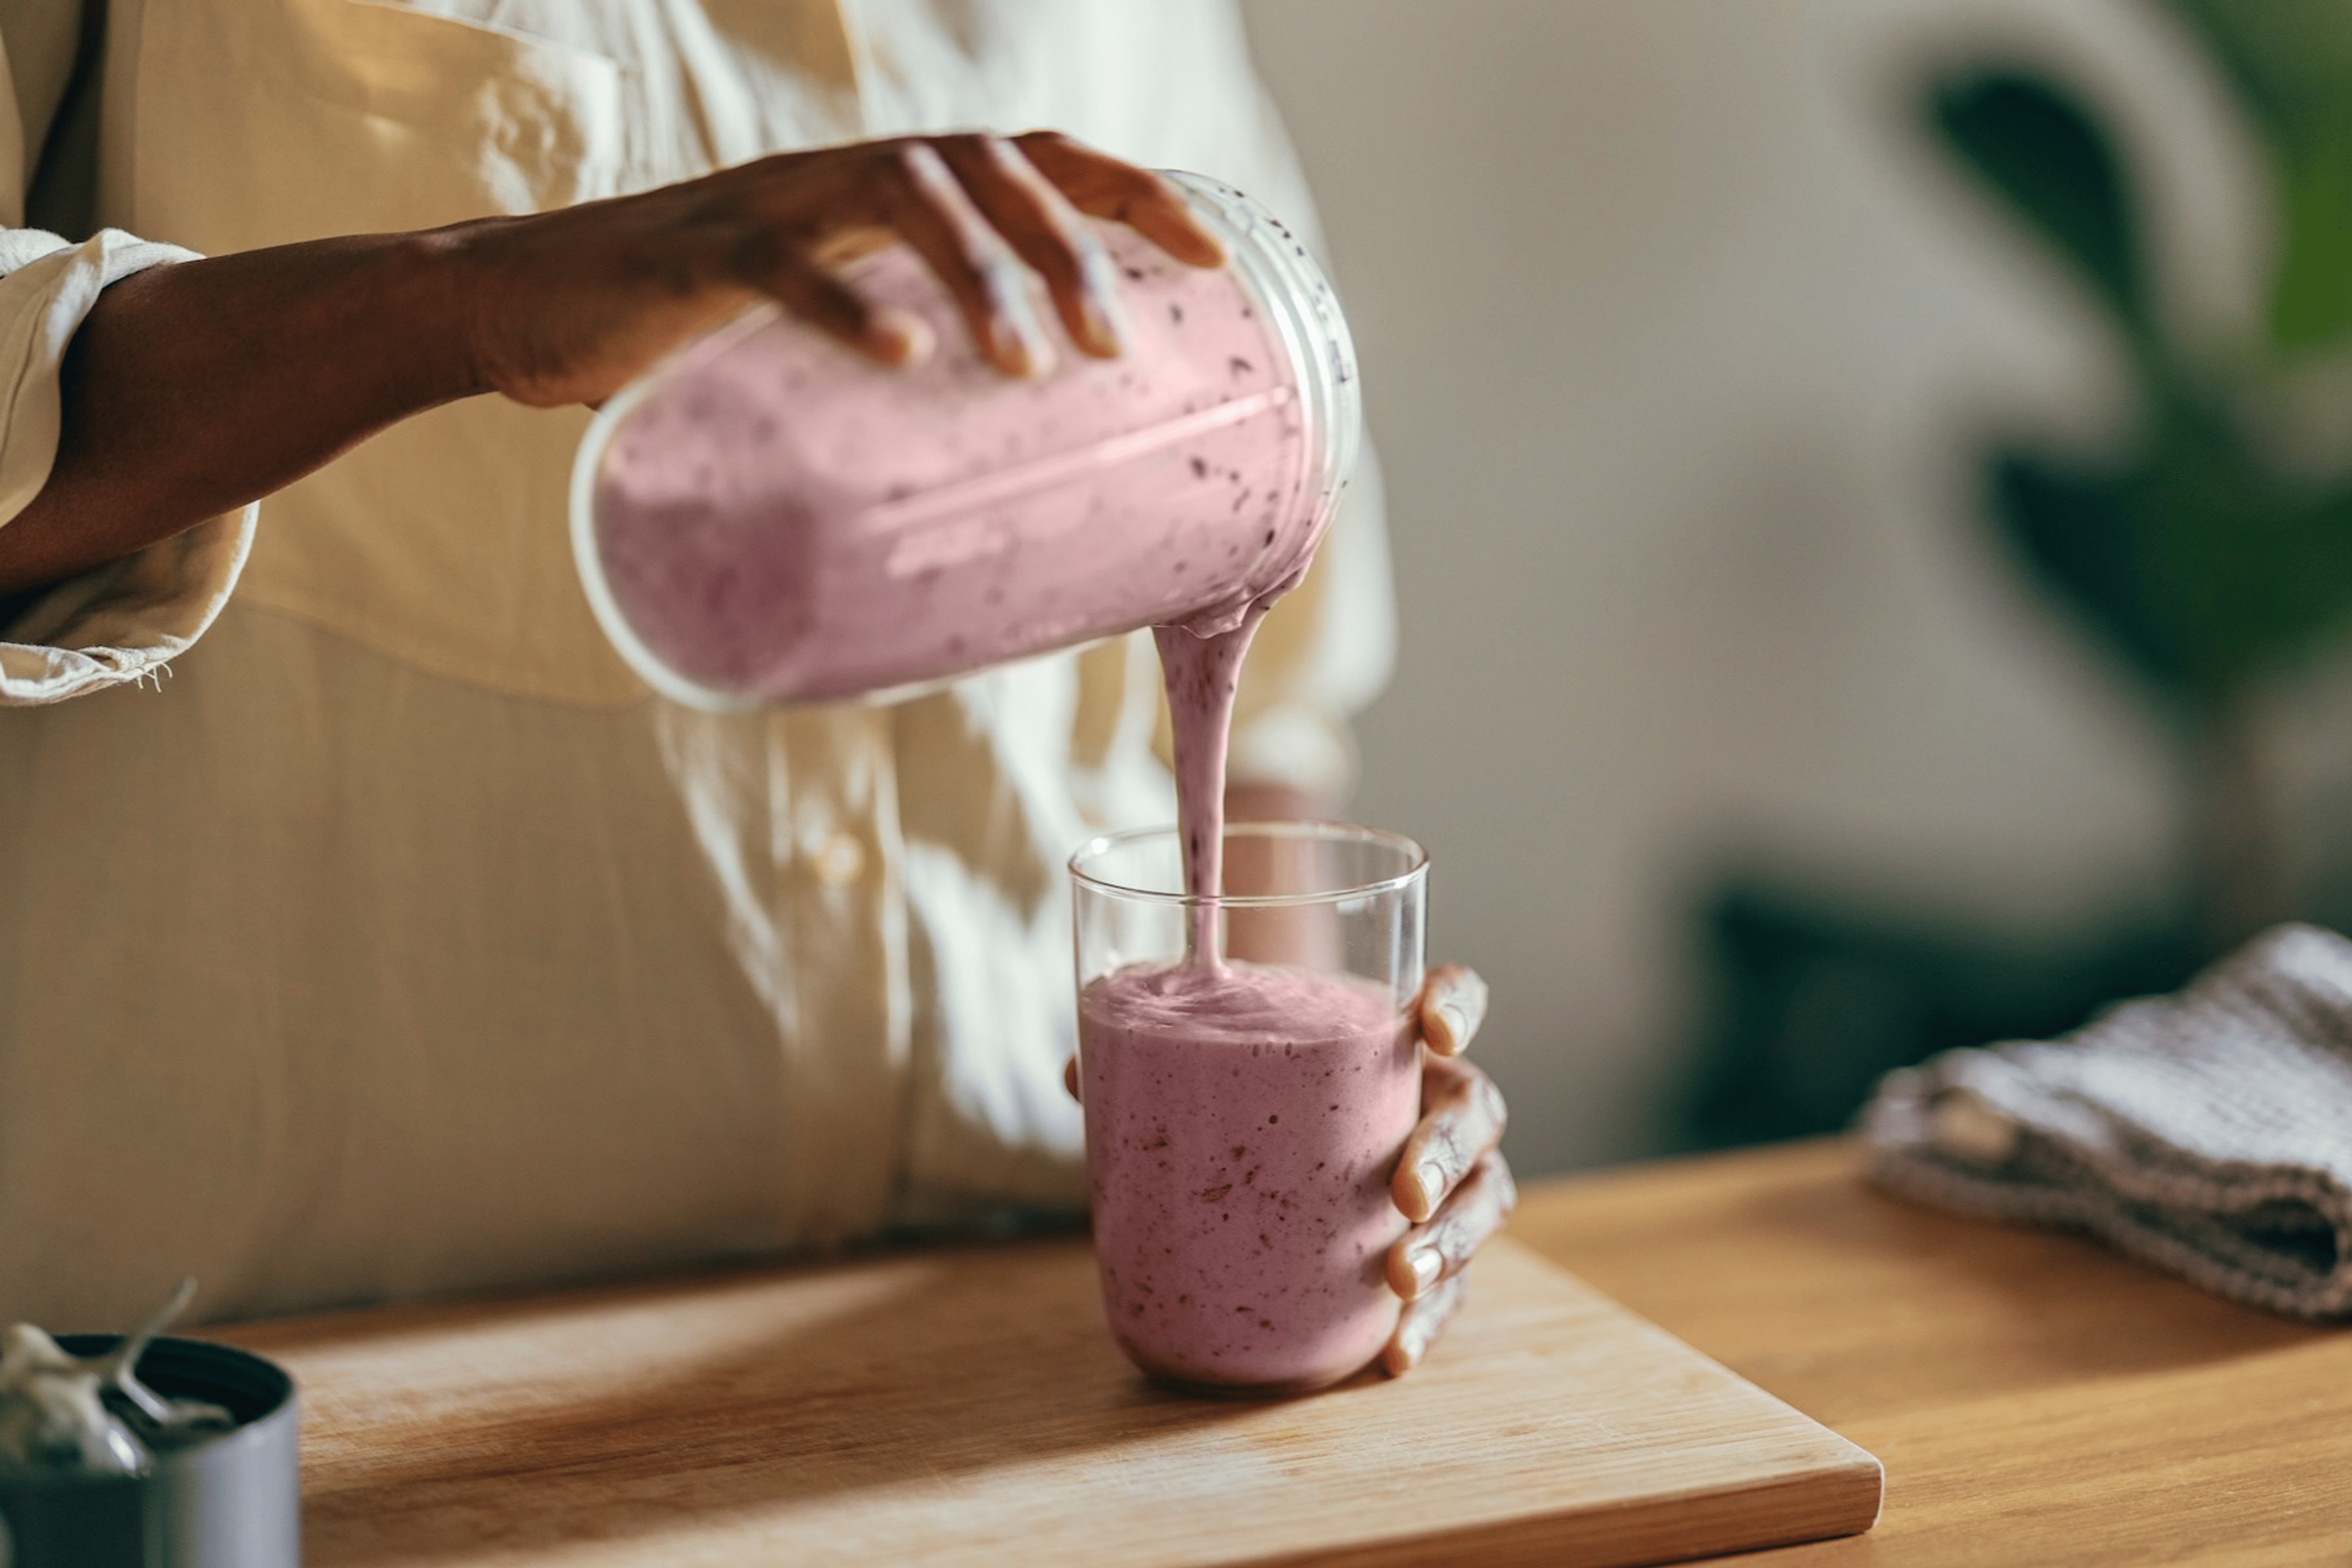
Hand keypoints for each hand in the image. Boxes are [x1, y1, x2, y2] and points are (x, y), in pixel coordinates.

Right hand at [443, 130, 1226, 406]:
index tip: (1215, 258)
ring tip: (1030, 368)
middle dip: (1072, 252)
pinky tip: (905, 354)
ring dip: (983, 275)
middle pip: (993, 168)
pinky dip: (849, 302)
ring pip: (906, 196)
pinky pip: (784, 262)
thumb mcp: (833, 343)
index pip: (1039, 159)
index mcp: (894, 190)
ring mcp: (774, 202)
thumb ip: (914, 376)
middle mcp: (849, 173)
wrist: (531, 308)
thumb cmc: (703, 341)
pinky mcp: (700, 254)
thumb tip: (1023, 481)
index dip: (1133, 194)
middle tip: (1114, 351)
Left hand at [1058, 960, 1510, 1378]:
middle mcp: (1431, 1101)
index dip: (1455, 1003)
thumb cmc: (1252, 1095)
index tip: (1430, 1028)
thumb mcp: (1209, 1071)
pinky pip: (1455, 1287)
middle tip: (1404, 1191)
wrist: (1273, 1162)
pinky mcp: (1434, 1249)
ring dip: (1454, 1239)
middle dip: (1448, 1151)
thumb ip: (1154, 1062)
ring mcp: (1444, 1179)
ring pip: (1484, 1198)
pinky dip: (1431, 1320)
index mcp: (1389, 1038)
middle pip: (1476, 1110)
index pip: (1452, 995)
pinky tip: (1395, 1353)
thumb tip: (1077, 1074)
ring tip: (1404, 1276)